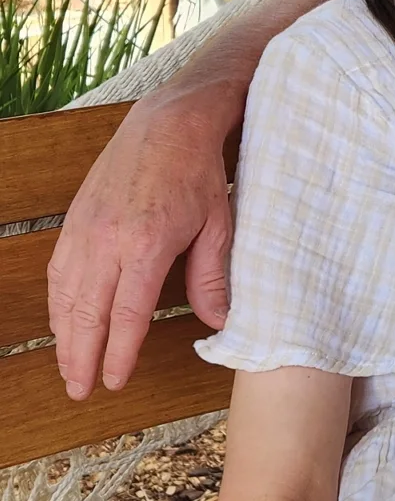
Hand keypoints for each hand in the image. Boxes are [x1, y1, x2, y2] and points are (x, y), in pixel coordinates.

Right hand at [47, 81, 237, 398]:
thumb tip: (218, 323)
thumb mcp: (218, 225)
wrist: (168, 123)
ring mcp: (85, 229)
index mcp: (146, 245)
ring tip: (69, 367)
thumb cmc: (199, 173)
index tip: (115, 381)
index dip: (118, 353)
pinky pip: (58, 271)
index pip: (126, 315)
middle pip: (86, 313)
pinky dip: (57, 303)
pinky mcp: (75, 219)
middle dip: (82, 357)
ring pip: (65, 296)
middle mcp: (107, 240)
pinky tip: (62, 323)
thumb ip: (211, 277)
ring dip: (64, 336)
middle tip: (82, 390)